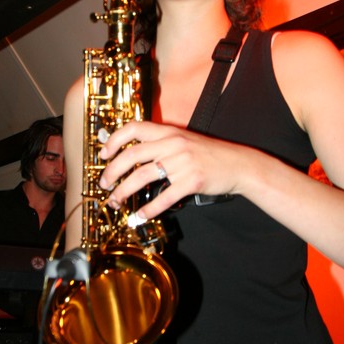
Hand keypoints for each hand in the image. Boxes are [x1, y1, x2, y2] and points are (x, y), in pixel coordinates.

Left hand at [97, 120, 243, 222]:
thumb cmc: (210, 154)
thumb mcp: (184, 140)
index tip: (103, 154)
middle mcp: (173, 144)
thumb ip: (162, 144)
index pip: (134, 128)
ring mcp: (182, 163)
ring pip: (142, 176)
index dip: (114, 140)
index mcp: (169, 132)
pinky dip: (148, 209)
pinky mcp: (192, 181)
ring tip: (116, 201)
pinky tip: (140, 215)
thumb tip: (134, 155)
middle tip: (104, 184)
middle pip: (131, 155)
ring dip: (124, 191)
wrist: (239, 164)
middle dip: (112, 171)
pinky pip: (163, 197)